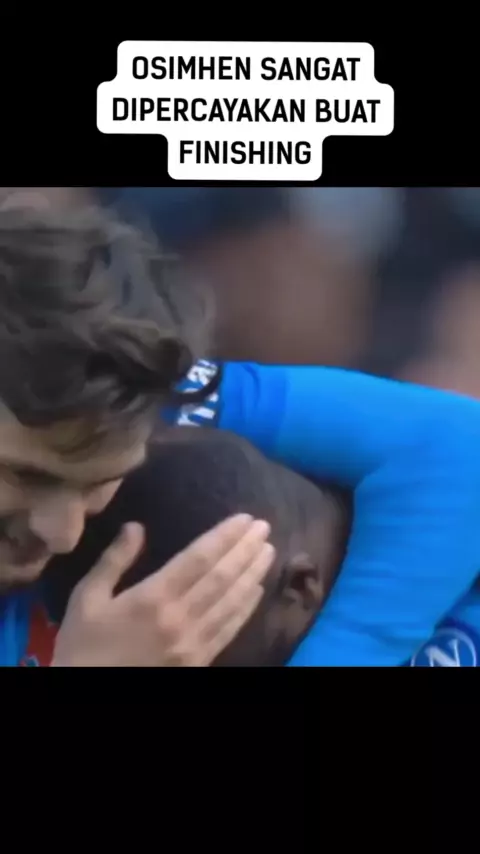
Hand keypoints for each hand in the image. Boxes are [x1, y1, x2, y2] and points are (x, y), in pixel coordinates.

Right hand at [51, 514, 274, 666]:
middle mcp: (180, 617)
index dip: (224, 536)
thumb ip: (114, 561)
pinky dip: (246, 608)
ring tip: (268, 551)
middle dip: (246, 549)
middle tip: (264, 526)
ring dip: (253, 574)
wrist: (88, 693)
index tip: (244, 518)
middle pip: (222, 577)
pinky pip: (229, 630)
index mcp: (153, 597)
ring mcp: (193, 642)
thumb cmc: (83, 645)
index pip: (199, 558)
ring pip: (232, 602)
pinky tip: (256, 591)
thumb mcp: (87, 598)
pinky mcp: (199, 662)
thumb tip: (136, 527)